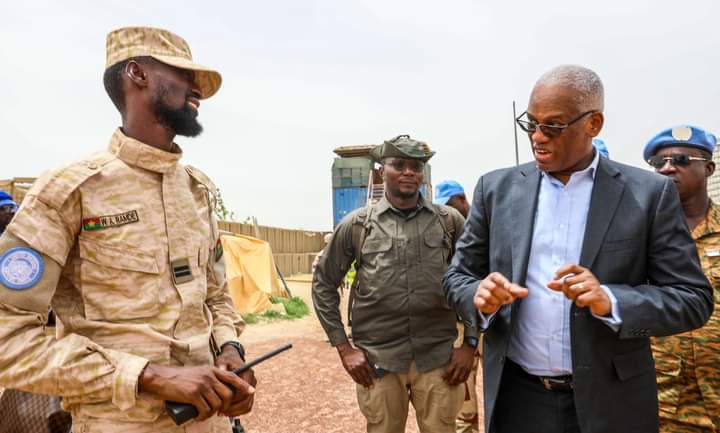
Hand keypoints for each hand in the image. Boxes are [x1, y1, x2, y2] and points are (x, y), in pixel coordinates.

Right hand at [138, 363, 254, 420]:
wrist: (161, 378)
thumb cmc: (178, 378)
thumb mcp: (198, 373)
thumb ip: (208, 378)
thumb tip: (218, 391)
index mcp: (211, 370)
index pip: (233, 377)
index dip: (243, 385)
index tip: (251, 392)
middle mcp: (209, 376)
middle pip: (227, 394)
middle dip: (226, 407)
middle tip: (220, 412)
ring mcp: (202, 385)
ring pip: (217, 404)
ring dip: (213, 413)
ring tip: (206, 414)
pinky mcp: (193, 394)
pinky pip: (205, 409)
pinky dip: (204, 416)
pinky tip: (200, 416)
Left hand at [215, 345, 256, 415]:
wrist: (231, 359)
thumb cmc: (226, 360)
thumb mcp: (223, 361)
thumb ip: (222, 365)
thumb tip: (221, 369)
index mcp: (248, 373)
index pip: (244, 391)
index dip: (233, 399)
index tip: (221, 403)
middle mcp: (252, 381)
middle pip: (247, 400)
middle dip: (234, 408)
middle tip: (221, 412)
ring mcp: (251, 388)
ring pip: (248, 405)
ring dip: (236, 411)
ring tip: (222, 413)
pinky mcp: (248, 393)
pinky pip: (246, 406)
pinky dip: (237, 411)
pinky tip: (226, 412)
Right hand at [336, 342, 374, 387]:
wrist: (346, 351)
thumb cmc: (356, 352)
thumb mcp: (364, 354)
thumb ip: (368, 361)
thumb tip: (375, 366)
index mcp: (364, 362)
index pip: (371, 371)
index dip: (375, 376)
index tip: (378, 380)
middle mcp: (359, 366)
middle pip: (366, 376)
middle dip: (369, 382)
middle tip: (372, 387)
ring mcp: (354, 369)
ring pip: (360, 378)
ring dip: (364, 384)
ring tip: (367, 388)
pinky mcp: (349, 371)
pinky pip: (354, 378)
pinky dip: (358, 381)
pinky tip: (360, 383)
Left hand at [443, 343, 474, 385]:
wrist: (468, 349)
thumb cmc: (459, 351)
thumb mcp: (452, 353)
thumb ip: (449, 360)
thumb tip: (444, 364)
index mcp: (454, 362)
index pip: (448, 372)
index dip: (445, 376)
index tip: (443, 378)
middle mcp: (459, 366)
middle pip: (454, 377)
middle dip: (450, 381)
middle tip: (448, 383)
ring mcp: (465, 369)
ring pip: (460, 379)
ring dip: (456, 382)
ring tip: (453, 384)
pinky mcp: (469, 369)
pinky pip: (466, 377)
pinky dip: (462, 381)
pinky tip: (460, 381)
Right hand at [474, 272, 528, 313]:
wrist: (488, 298)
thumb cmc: (501, 291)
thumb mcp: (510, 290)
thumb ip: (517, 290)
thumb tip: (526, 292)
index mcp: (493, 277)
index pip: (497, 277)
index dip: (504, 283)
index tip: (509, 288)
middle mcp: (485, 282)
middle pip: (493, 288)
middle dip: (503, 295)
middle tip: (508, 299)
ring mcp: (480, 291)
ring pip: (488, 296)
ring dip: (497, 301)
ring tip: (500, 303)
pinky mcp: (477, 300)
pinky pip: (483, 303)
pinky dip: (490, 307)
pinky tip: (494, 307)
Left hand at [547, 264, 610, 315]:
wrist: (602, 300)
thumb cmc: (586, 291)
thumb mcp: (574, 285)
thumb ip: (561, 285)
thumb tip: (549, 284)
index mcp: (583, 271)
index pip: (571, 267)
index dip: (561, 271)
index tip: (554, 278)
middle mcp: (588, 276)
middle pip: (568, 281)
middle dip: (565, 290)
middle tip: (570, 294)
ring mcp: (593, 284)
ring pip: (573, 290)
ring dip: (572, 297)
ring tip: (576, 297)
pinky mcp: (596, 294)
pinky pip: (580, 299)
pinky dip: (579, 303)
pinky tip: (582, 302)